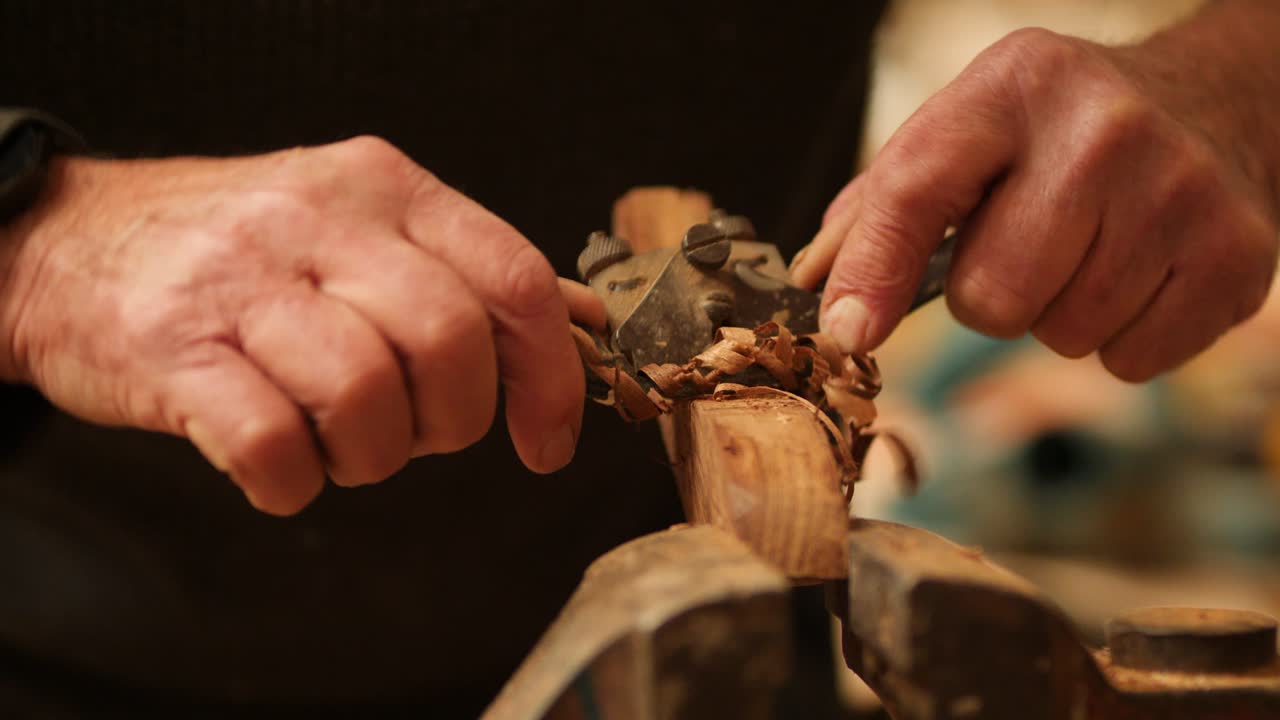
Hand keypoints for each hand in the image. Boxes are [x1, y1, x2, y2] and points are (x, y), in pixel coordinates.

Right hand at [0, 137, 596, 514]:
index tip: (546, 441)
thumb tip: (584, 323)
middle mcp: (318, 219)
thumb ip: (468, 273)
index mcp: (383, 187)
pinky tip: (282, 464)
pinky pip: (272, 445)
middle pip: (448, 342)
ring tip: (339, 442)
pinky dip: (294, 481)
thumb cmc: (241, 251)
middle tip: (416, 434)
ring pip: (365, 397)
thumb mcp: (360, 227)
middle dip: (452, 422)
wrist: (70, 242)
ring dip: (371, 455)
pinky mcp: (172, 349)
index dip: (549, 376)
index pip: (512, 278)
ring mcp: (240, 281)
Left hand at [792, 18, 1279, 380]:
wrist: (1215, 103)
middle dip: (991, 295)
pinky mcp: (1238, 257)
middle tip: (1028, 247)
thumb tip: (820, 295)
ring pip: (1062, 336)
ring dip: (1059, 315)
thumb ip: (884, 207)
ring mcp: (1181, 193)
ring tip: (1092, 249)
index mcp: (1012, 87)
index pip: (915, 191)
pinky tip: (1140, 273)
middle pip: (991, 298)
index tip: (847, 334)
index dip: (872, 273)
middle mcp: (1103, 130)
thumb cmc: (1059, 131)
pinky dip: (1122, 338)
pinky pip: (1128, 362)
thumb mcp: (968, 130)